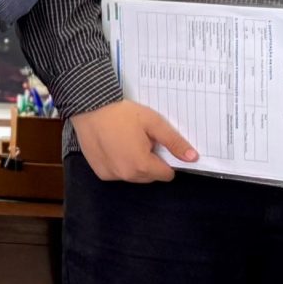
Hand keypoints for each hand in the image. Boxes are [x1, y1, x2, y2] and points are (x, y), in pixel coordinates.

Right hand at [71, 100, 196, 183]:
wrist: (90, 107)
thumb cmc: (123, 113)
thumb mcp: (153, 123)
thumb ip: (174, 142)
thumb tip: (193, 158)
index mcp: (142, 165)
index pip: (166, 174)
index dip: (166, 159)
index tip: (157, 144)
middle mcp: (127, 175)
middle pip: (150, 177)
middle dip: (151, 162)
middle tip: (141, 140)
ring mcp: (111, 175)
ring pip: (134, 176)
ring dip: (135, 165)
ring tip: (126, 142)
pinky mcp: (100, 172)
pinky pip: (118, 174)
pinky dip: (120, 164)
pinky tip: (114, 147)